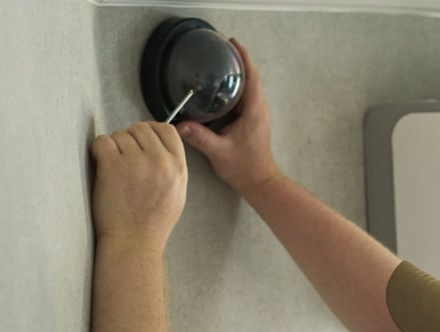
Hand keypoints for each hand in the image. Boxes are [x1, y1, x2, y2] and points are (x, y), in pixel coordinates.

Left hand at [90, 121, 186, 252]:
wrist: (134, 242)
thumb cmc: (152, 223)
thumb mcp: (177, 193)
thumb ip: (172, 167)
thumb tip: (158, 146)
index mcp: (178, 167)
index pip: (167, 129)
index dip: (151, 130)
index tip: (141, 140)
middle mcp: (159, 161)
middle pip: (141, 128)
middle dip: (130, 139)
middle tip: (123, 159)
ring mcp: (136, 162)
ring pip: (120, 135)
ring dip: (114, 147)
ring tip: (114, 170)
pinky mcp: (113, 166)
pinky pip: (102, 141)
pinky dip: (99, 150)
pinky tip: (102, 166)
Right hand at [177, 39, 280, 193]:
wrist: (259, 181)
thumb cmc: (245, 167)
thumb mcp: (219, 152)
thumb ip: (201, 137)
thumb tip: (180, 125)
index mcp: (254, 109)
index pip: (252, 76)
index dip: (243, 57)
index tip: (231, 43)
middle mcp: (259, 108)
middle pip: (250, 77)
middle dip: (236, 61)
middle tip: (218, 50)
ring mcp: (257, 113)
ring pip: (248, 87)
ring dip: (235, 74)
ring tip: (216, 64)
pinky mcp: (253, 119)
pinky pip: (244, 97)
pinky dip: (233, 88)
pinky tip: (217, 89)